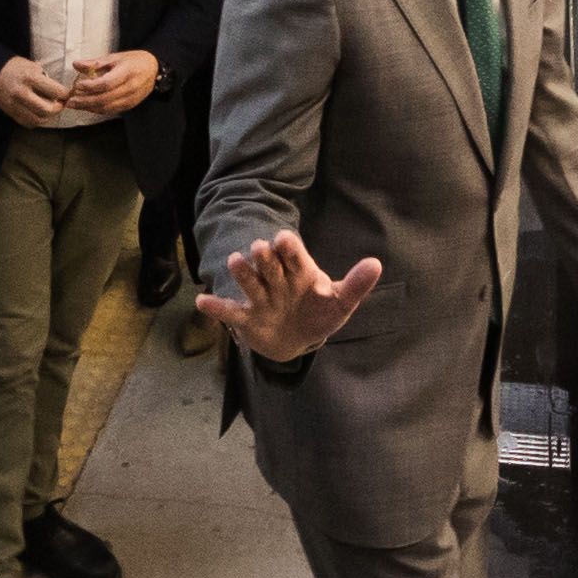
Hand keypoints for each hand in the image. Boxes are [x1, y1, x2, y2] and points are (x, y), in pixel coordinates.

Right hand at [0, 55, 68, 126]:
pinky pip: (28, 123)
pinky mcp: (10, 112)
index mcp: (30, 78)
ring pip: (38, 120)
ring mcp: (15, 105)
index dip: (65, 94)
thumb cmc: (16, 67)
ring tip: (52, 110)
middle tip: (61, 104)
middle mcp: (22, 93)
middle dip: (58, 108)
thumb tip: (61, 91)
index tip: (68, 93)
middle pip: (47, 110)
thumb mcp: (32, 66)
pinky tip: (40, 114)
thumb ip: (46, 78)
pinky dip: (37, 121)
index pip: (55, 91)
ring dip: (49, 117)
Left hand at [63, 48, 158, 116]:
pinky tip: (88, 107)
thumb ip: (95, 63)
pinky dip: (98, 110)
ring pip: (107, 107)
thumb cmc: (133, 61)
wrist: (154, 69)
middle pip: (105, 98)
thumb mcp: (115, 57)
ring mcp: (131, 98)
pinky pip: (112, 110)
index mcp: (127, 72)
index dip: (91, 86)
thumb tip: (76, 64)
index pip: (106, 83)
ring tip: (75, 104)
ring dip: (89, 107)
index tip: (77, 85)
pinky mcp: (130, 105)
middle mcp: (131, 87)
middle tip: (70, 101)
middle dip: (85, 101)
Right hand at [196, 231, 382, 363]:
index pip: (295, 257)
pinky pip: (230, 312)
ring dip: (242, 273)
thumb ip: (355, 285)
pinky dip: (216, 308)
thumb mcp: (341, 302)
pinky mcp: (247, 319)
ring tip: (235, 260)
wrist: (298, 338)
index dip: (289, 249)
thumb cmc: (319, 313)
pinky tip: (202, 302)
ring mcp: (261, 299)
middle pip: (270, 266)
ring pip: (250, 283)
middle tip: (260, 248)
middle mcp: (278, 281)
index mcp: (301, 273)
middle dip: (265, 258)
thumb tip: (376, 264)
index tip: (284, 239)